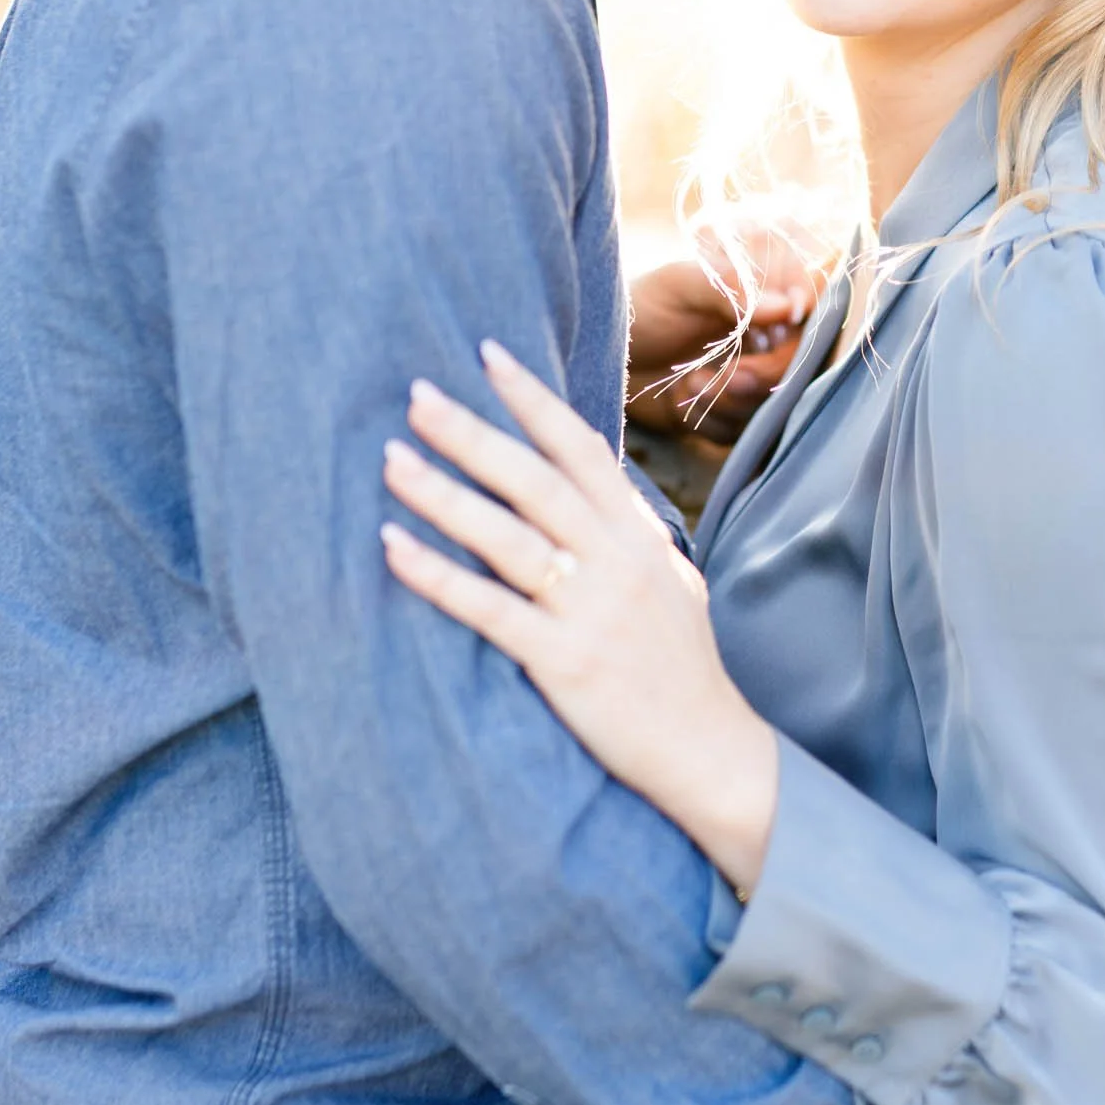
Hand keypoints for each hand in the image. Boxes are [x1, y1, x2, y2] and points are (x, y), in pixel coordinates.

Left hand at [381, 343, 779, 892]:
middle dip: (473, 432)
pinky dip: (438, 575)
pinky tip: (393, 548)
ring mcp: (592, 610)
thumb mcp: (668, 581)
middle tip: (416, 394)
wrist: (712, 751)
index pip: (581, 448)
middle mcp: (617, 562)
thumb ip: (625, 533)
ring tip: (392, 459)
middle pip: (535, 480)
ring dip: (444, 493)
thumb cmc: (681, 667)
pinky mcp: (565, 661)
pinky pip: (489, 609)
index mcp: (639, 537)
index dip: (532, 399)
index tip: (486, 353)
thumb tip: (585, 486)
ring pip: (506, 535)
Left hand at [626, 232, 819, 444]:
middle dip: (757, 381)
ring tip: (688, 383)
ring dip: (728, 402)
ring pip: (772, 406)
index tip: (761, 349)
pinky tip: (683, 399)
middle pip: (798, 370)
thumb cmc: (639, 307)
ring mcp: (752, 377)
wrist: (596, 353)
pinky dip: (712, 422)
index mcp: (765, 296)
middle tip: (718, 378)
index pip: (811, 319)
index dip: (795, 342)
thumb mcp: (679, 286)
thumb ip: (731, 290)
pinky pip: (743, 432)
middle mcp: (767, 337)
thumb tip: (787, 305)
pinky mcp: (731, 413)